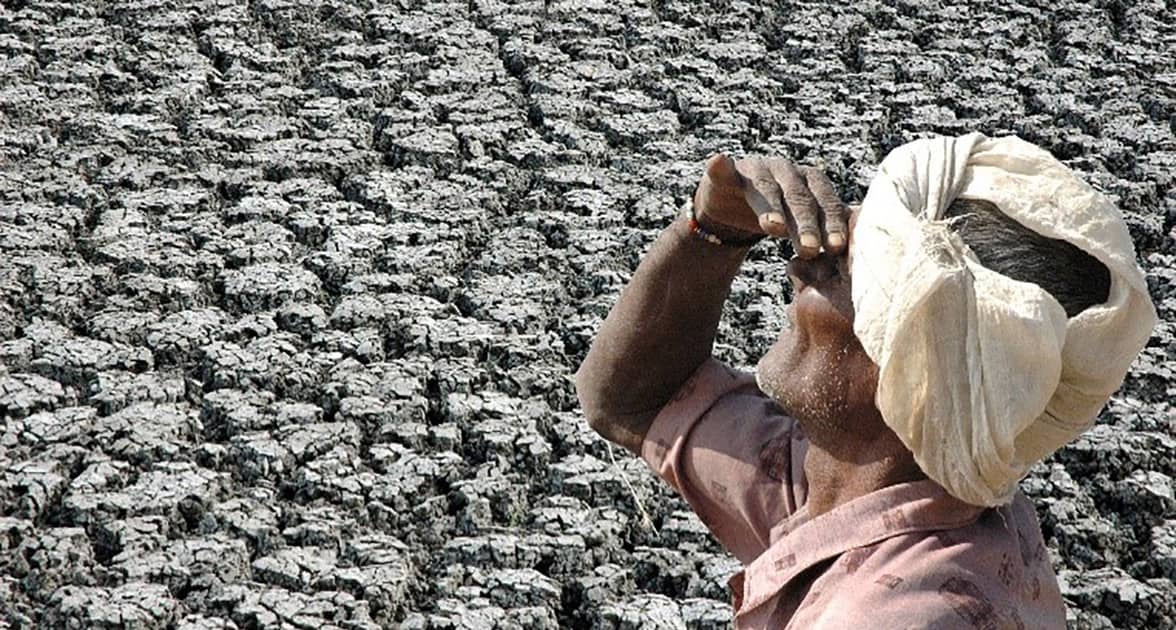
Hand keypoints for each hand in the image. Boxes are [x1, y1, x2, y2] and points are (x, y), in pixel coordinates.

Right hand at [693, 154, 848, 257]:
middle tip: (810, 249)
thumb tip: (863, 259)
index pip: (827, 203)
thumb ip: (827, 234)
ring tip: (774, 227)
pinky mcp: (728, 173)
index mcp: (812, 183)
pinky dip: (720, 166)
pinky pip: (723, 170)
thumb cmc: (778, 216)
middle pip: (799, 198)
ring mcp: (757, 170)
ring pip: (766, 188)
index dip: (832, 223)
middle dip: (805, 224)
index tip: (836, 248)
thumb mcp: (802, 226)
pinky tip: (718, 162)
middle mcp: (788, 172)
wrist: (733, 205)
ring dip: (770, 206)